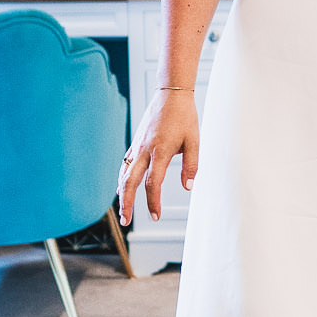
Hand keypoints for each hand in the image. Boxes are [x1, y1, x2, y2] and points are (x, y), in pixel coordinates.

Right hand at [120, 90, 199, 226]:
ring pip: (124, 173)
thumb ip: (191, 165)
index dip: (153, 202)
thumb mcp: (194, 140)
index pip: (153, 183)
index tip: (156, 216)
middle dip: (127, 203)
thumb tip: (189, 187)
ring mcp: (137, 146)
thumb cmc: (185, 117)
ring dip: (122, 193)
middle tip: (126, 221)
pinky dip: (122, 178)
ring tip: (123, 210)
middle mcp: (144, 150)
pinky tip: (122, 187)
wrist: (171, 94)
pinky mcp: (136, 142)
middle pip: (130, 182)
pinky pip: (125, 164)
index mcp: (159, 151)